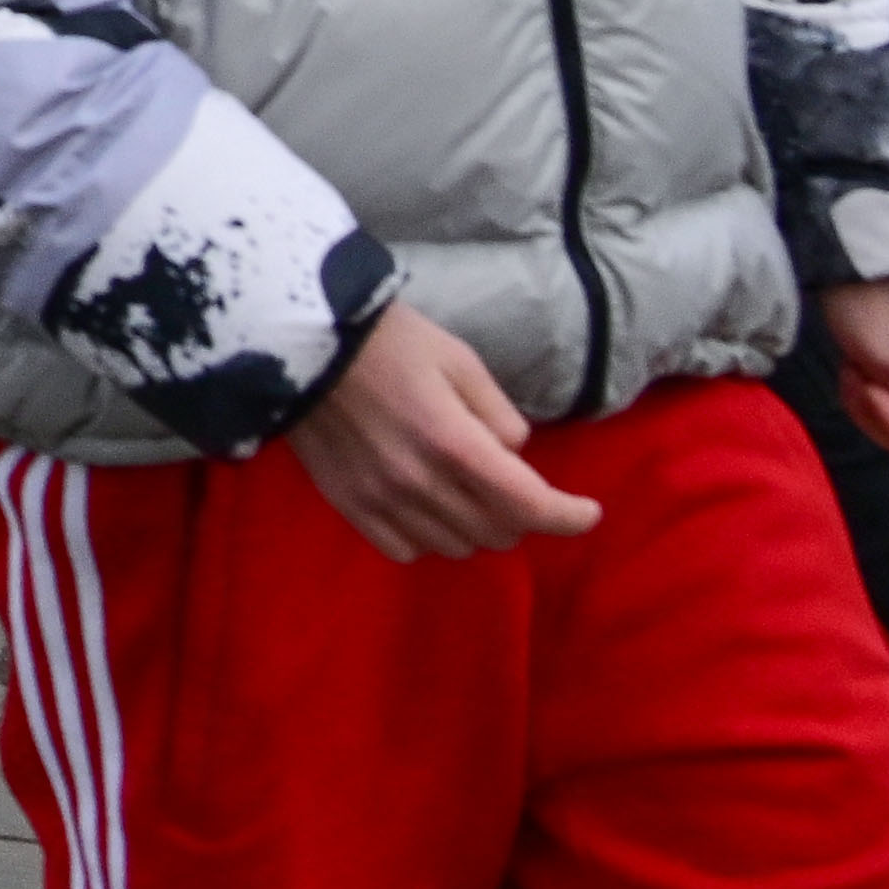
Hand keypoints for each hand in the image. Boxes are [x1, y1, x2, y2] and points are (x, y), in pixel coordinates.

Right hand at [278, 302, 602, 559]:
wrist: (299, 338)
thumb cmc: (387, 339)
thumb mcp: (459, 360)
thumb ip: (498, 415)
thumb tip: (514, 457)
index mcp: (453, 442)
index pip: (530, 504)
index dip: (570, 516)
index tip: (589, 512)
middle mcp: (419, 482)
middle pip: (498, 532)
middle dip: (522, 514)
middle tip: (516, 485)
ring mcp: (380, 499)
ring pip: (456, 546)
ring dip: (477, 526)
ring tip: (469, 492)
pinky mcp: (348, 504)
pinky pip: (405, 549)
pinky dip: (429, 536)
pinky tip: (427, 506)